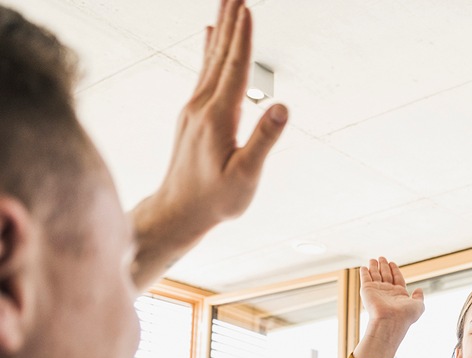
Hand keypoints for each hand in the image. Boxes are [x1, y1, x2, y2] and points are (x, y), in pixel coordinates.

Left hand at [130, 0, 287, 288]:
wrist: (178, 212)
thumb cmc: (215, 200)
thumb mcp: (245, 176)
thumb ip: (264, 140)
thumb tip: (282, 106)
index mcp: (218, 118)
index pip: (234, 69)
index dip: (243, 38)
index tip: (247, 8)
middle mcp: (202, 106)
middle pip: (220, 55)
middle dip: (231, 21)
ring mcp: (194, 108)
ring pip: (211, 59)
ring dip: (222, 29)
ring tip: (228, 3)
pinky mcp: (193, 115)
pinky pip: (204, 72)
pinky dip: (209, 49)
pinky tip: (210, 35)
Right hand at [359, 256, 424, 326]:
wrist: (390, 321)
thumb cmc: (405, 315)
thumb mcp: (418, 306)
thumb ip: (419, 297)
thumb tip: (419, 289)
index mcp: (399, 294)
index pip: (397, 278)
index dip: (395, 270)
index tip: (392, 263)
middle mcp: (387, 292)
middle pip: (386, 275)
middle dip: (384, 266)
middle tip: (382, 257)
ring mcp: (377, 291)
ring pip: (375, 275)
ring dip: (374, 267)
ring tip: (373, 259)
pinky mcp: (367, 290)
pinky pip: (365, 278)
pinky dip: (364, 272)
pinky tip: (364, 267)